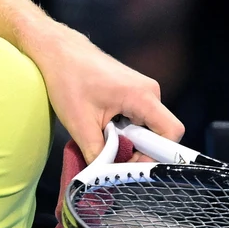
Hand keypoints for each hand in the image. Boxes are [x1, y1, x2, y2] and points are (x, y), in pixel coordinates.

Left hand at [31, 20, 182, 161]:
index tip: (131, 163)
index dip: (156, 155)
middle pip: (158, 134)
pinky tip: (101, 127)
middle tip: (111, 157)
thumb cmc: (67, 78)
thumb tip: (104, 177)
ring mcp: (142, 90)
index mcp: (142, 96)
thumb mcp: (79, 123)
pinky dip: (122, 129)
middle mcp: (149, 92)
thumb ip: (97, 153)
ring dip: (127, 139)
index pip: (171, 133)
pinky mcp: (133, 91)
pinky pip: (137, 119)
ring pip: (146, 128)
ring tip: (101, 138)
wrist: (57, 50)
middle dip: (137, 150)